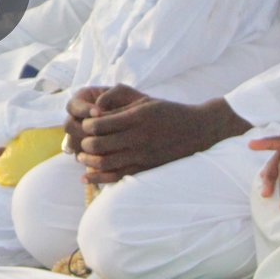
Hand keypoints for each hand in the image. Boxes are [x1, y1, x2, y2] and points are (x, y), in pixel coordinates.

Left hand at [70, 93, 248, 184]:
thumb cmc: (166, 112)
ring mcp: (143, 155)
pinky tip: (86, 176)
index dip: (86, 125)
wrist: (197, 130)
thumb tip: (92, 109)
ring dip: (88, 160)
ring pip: (106, 163)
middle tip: (82, 141)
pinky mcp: (147, 168)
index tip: (84, 124)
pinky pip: (118, 176)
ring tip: (82, 156)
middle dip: (85, 143)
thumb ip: (117, 101)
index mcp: (137, 117)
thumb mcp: (143, 100)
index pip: (100, 124)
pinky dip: (99, 178)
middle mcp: (139, 137)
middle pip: (100, 145)